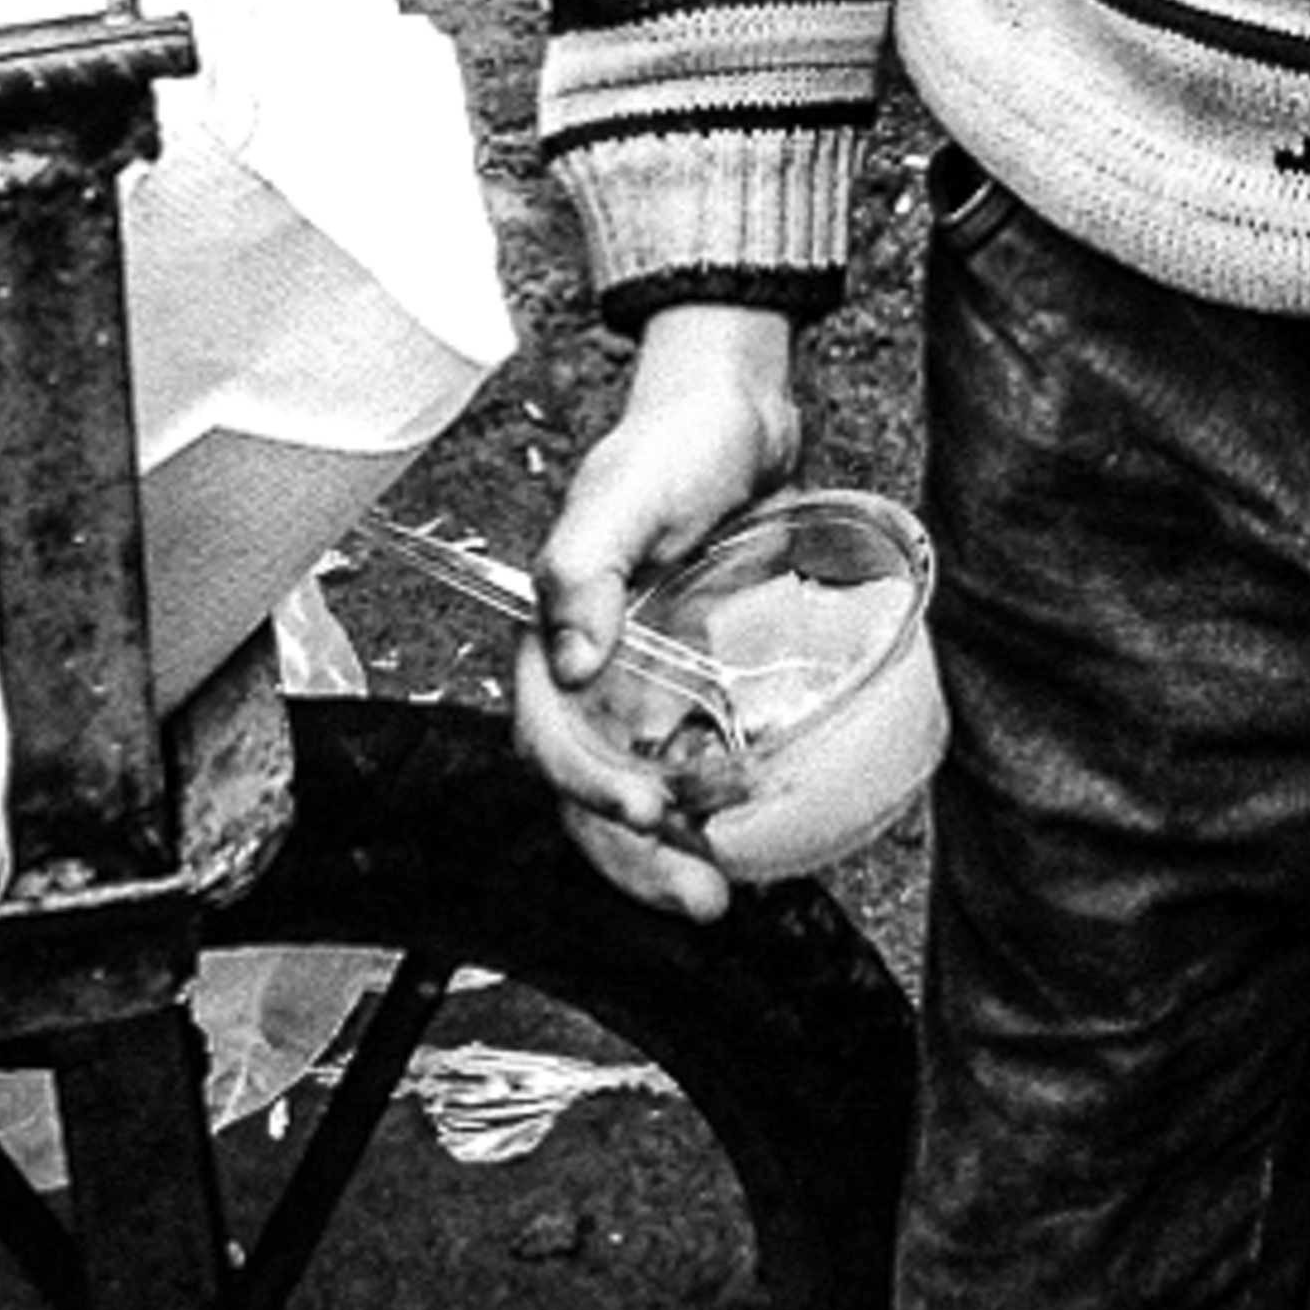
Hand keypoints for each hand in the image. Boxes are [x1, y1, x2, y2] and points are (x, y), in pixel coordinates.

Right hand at [512, 303, 803, 921]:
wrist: (739, 413)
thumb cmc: (672, 441)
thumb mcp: (624, 493)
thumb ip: (586, 567)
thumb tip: (572, 660)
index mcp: (559, 639)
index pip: (552, 741)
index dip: (589, 789)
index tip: (645, 809)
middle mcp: (597, 675)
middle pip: (595, 793)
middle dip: (635, 859)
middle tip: (700, 896)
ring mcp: (650, 685)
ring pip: (645, 793)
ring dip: (673, 853)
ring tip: (722, 893)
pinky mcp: (704, 684)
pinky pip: (700, 763)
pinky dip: (718, 808)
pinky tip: (756, 834)